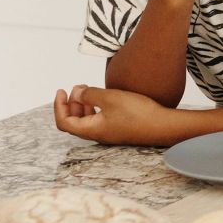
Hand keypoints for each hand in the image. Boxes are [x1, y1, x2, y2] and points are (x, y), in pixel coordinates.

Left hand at [52, 84, 169, 145]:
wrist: (163, 126)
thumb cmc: (138, 113)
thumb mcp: (110, 98)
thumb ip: (89, 94)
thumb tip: (76, 94)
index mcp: (91, 129)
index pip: (64, 122)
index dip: (59, 106)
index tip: (61, 91)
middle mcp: (98, 134)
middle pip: (74, 122)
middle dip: (70, 104)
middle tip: (76, 88)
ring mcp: (109, 132)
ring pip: (86, 120)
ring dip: (82, 105)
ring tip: (88, 90)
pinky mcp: (119, 129)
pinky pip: (99, 119)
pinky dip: (95, 108)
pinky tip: (103, 98)